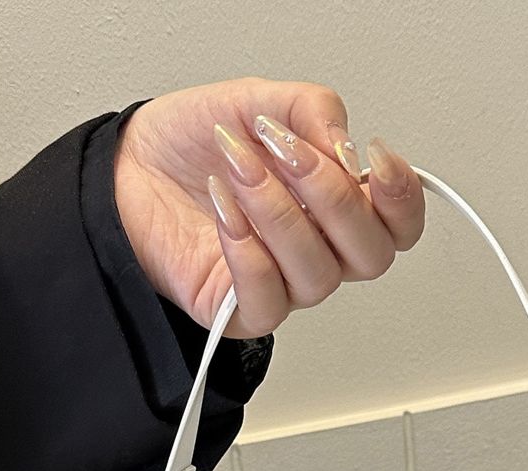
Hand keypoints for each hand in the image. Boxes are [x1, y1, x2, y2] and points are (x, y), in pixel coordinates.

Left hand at [112, 77, 424, 338]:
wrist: (126, 169)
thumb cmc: (191, 145)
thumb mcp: (259, 100)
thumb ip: (313, 112)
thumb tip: (347, 150)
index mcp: (336, 205)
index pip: (398, 224)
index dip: (401, 197)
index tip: (372, 155)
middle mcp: (319, 250)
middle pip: (370, 256)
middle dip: (331, 197)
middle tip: (284, 151)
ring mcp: (285, 285)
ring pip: (319, 277)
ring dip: (279, 213)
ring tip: (240, 168)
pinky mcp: (244, 312)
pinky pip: (268, 300)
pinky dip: (248, 251)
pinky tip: (225, 210)